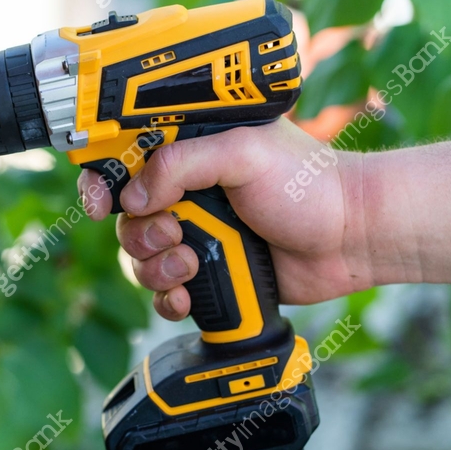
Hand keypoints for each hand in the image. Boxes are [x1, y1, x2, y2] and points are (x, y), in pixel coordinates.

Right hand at [77, 117, 371, 319]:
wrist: (351, 238)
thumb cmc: (308, 184)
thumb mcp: (243, 154)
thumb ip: (182, 163)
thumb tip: (134, 196)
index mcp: (190, 150)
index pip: (124, 160)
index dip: (102, 183)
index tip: (99, 205)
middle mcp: (186, 192)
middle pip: (125, 218)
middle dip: (141, 234)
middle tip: (177, 234)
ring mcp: (196, 234)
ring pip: (140, 259)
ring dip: (156, 268)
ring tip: (191, 265)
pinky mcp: (209, 273)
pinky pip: (165, 292)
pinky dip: (168, 298)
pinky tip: (189, 296)